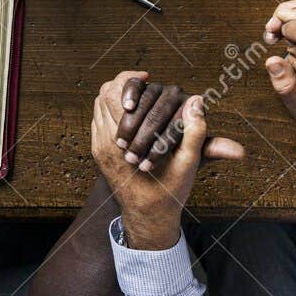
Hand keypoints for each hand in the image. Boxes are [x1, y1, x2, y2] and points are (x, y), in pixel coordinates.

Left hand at [90, 71, 243, 250]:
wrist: (147, 218)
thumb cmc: (169, 192)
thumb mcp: (188, 164)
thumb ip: (194, 132)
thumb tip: (198, 101)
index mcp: (121, 142)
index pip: (114, 94)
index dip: (130, 80)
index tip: (148, 77)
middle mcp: (103, 142)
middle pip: (103, 95)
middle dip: (124, 85)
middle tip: (145, 82)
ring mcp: (98, 147)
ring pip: (99, 106)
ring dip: (118, 97)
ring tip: (141, 97)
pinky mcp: (98, 152)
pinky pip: (99, 119)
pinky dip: (113, 110)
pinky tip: (133, 113)